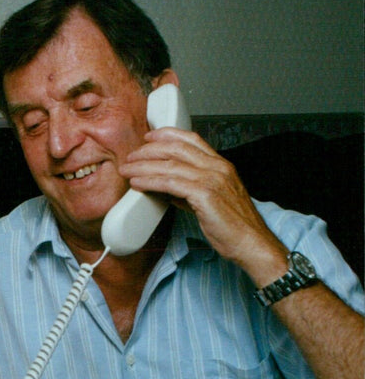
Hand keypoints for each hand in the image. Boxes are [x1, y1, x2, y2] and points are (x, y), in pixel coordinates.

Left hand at [120, 127, 284, 275]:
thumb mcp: (212, 202)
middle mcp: (218, 167)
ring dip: (144, 166)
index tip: (150, 137)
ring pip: (171, 164)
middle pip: (177, 148)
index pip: (192, 139)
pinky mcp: (205, 195)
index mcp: (221, 166)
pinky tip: (138, 183)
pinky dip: (151, 181)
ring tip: (127, 169)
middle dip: (150, 150)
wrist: (251, 243)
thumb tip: (169, 191)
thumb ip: (191, 192)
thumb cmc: (234, 227)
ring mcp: (212, 179)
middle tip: (131, 156)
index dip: (168, 135)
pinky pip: (171, 183)